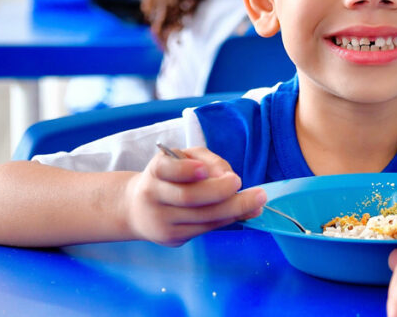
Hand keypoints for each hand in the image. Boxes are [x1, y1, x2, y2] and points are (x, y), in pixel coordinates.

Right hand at [123, 147, 265, 245]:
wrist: (138, 208)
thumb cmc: (170, 176)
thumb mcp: (184, 158)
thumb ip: (207, 160)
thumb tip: (229, 177)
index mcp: (156, 171)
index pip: (166, 170)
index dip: (185, 170)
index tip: (204, 169)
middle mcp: (153, 196)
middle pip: (189, 197)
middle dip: (222, 193)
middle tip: (254, 189)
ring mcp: (161, 221)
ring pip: (201, 217)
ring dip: (234, 210)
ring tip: (258, 202)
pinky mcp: (171, 238)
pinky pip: (204, 229)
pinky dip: (228, 220)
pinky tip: (246, 212)